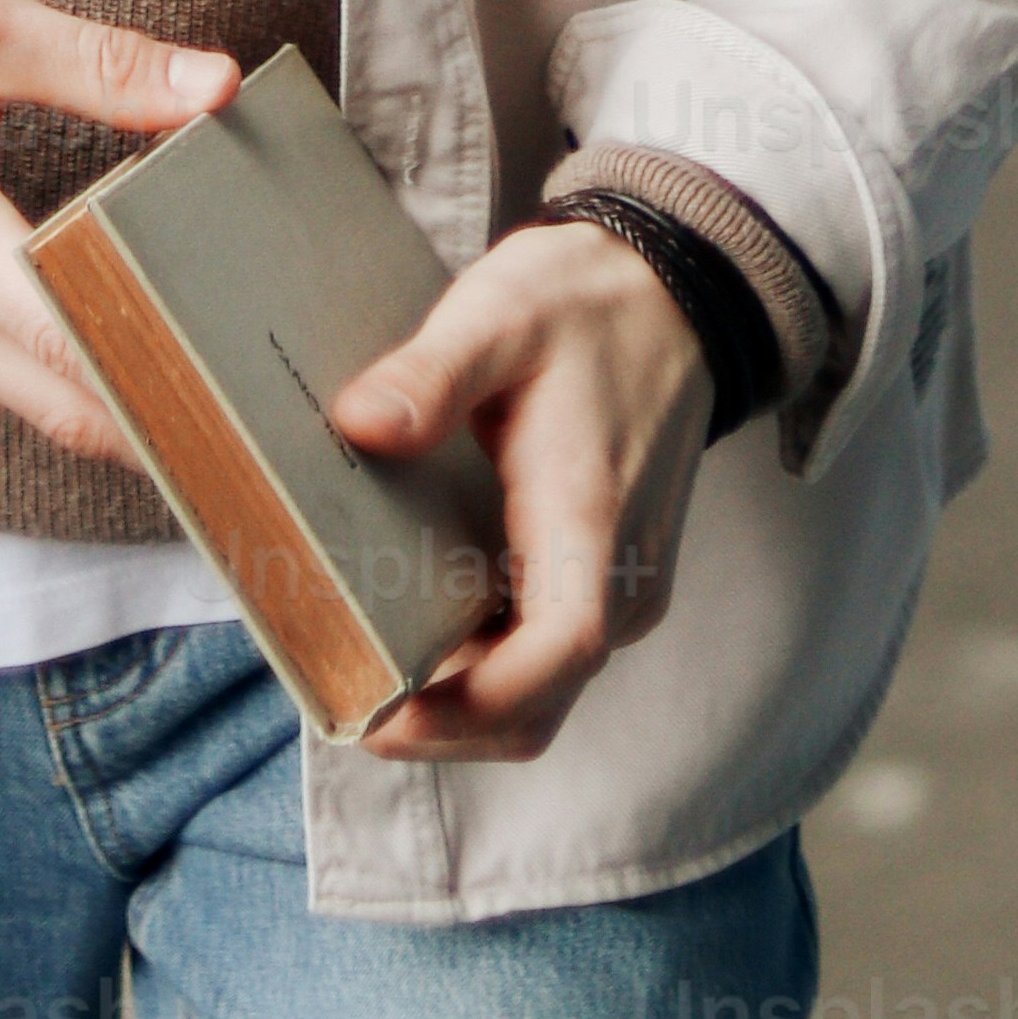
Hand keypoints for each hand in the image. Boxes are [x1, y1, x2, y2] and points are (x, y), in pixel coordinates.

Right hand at [0, 0, 237, 465]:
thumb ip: (98, 64)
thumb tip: (213, 88)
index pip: (75, 342)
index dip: (167, 373)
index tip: (248, 382)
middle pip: (68, 404)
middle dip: (163, 410)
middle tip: (261, 396)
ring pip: (36, 399)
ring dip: (119, 393)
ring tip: (217, 366)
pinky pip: (1, 374)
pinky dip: (68, 370)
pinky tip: (129, 331)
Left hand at [323, 221, 714, 763]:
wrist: (675, 293)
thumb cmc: (587, 302)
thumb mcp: (500, 311)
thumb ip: (432, 372)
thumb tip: (360, 424)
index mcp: (594, 523)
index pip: (552, 654)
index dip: (467, 708)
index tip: (380, 719)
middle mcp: (621, 580)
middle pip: (534, 704)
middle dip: (442, 725)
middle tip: (342, 693)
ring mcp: (620, 587)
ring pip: (538, 691)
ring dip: (458, 701)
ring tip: (363, 663)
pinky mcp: (608, 579)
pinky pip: (544, 655)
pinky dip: (482, 667)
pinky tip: (415, 625)